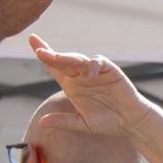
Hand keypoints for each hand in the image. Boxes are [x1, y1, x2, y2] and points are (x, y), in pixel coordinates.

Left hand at [25, 35, 149, 135]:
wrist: (130, 122)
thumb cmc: (107, 122)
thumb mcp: (82, 123)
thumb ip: (63, 122)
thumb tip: (41, 122)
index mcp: (71, 85)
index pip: (53, 66)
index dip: (44, 54)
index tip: (32, 40)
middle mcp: (81, 75)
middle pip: (63, 61)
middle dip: (51, 55)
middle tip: (40, 51)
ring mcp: (95, 71)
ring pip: (79, 59)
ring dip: (68, 58)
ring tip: (59, 59)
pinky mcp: (110, 70)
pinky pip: (99, 62)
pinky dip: (93, 65)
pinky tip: (90, 73)